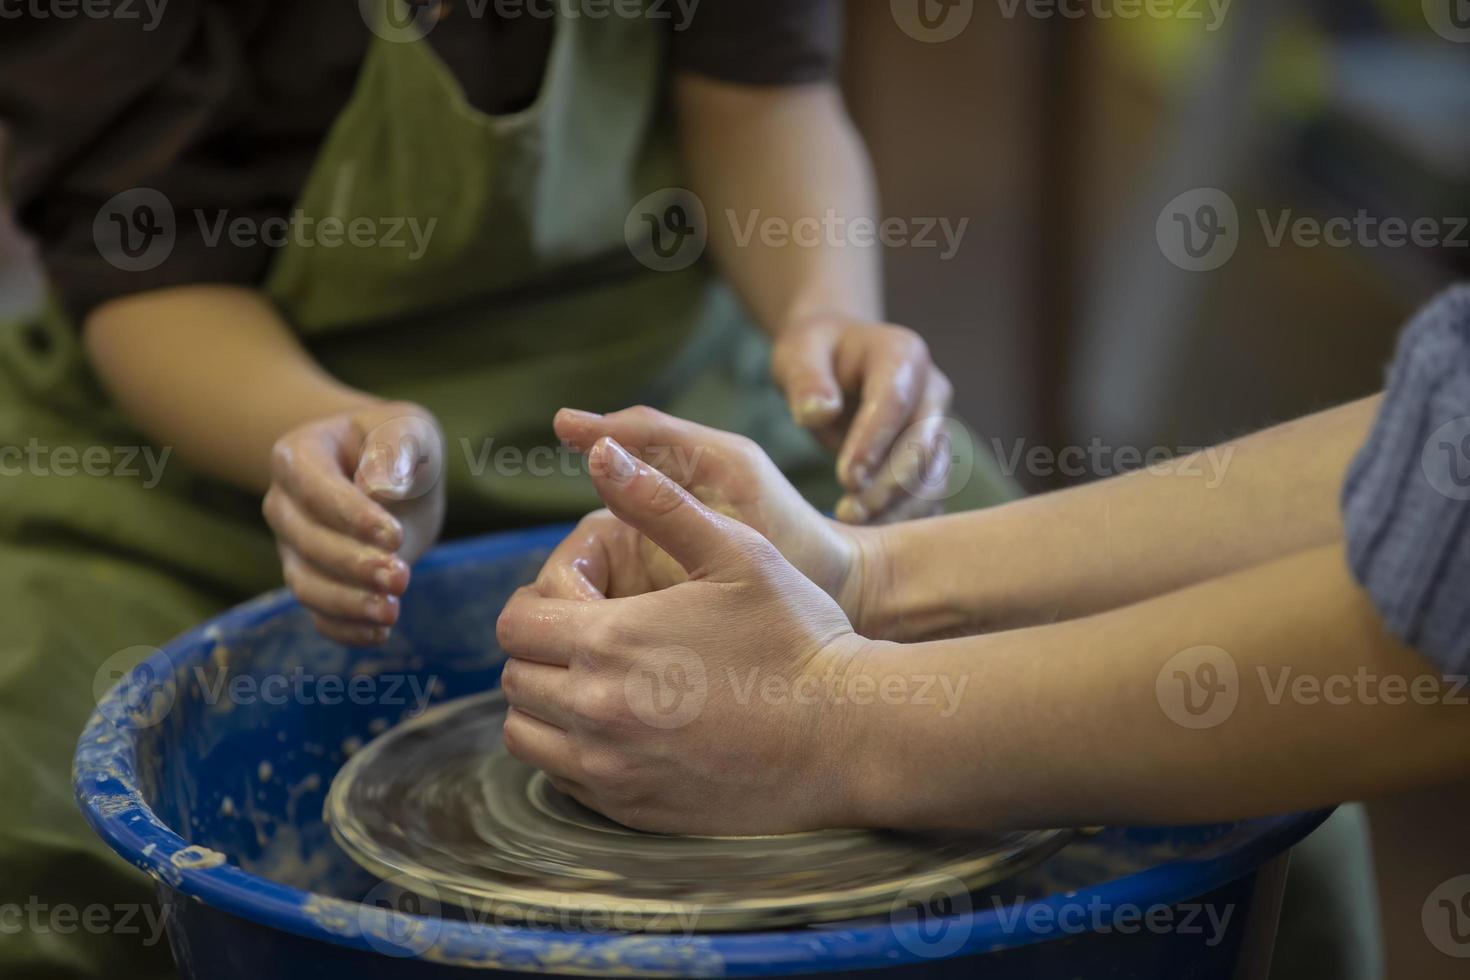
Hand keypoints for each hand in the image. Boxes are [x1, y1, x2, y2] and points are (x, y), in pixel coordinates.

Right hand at [262, 401, 444, 645]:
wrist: (393, 476)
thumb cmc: (399, 446)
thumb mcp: (409, 428)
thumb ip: (398, 446)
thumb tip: (383, 486)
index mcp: (298, 456)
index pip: (314, 487)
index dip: (350, 515)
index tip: (392, 536)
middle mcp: (285, 505)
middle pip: (307, 541)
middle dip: (353, 565)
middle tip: (401, 577)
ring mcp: (294, 548)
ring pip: (306, 584)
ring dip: (346, 603)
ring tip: (391, 611)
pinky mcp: (314, 582)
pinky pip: (318, 614)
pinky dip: (344, 629)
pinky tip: (380, 632)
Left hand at [496, 436, 872, 835]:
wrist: (847, 736)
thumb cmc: (797, 636)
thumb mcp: (736, 550)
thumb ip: (658, 500)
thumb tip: (598, 450)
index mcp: (609, 642)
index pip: (515, 624)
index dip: (542, 600)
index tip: (591, 594)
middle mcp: (595, 713)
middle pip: (514, 679)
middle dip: (540, 649)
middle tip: (597, 634)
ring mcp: (612, 770)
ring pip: (526, 736)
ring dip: (545, 705)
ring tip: (601, 682)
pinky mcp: (633, 810)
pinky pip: (564, 781)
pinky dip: (572, 751)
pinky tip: (624, 727)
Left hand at [771, 316, 954, 523]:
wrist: (835, 359)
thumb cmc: (815, 353)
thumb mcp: (799, 353)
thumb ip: (807, 380)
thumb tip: (818, 412)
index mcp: (903, 355)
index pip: (896, 402)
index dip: (874, 442)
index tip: (846, 478)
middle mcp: (931, 392)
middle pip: (924, 444)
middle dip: (889, 484)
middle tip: (849, 513)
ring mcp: (936, 427)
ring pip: (932, 476)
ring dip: (898, 508)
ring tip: (854, 528)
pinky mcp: (930, 459)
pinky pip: (927, 495)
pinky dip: (904, 519)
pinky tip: (873, 540)